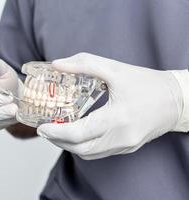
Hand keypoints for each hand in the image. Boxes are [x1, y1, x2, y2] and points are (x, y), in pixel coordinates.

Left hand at [37, 53, 182, 159]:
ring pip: (88, 154)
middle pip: (80, 148)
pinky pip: (98, 153)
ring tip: (58, 132)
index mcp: (117, 118)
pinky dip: (83, 146)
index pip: (79, 133)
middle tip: (45, 129)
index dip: (56, 132)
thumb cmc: (147, 84)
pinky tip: (77, 134)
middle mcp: (120, 137)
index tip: (42, 127)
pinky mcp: (127, 148)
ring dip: (69, 145)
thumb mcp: (114, 69)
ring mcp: (124, 146)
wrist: (176, 100)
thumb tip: (57, 64)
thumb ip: (84, 63)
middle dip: (58, 141)